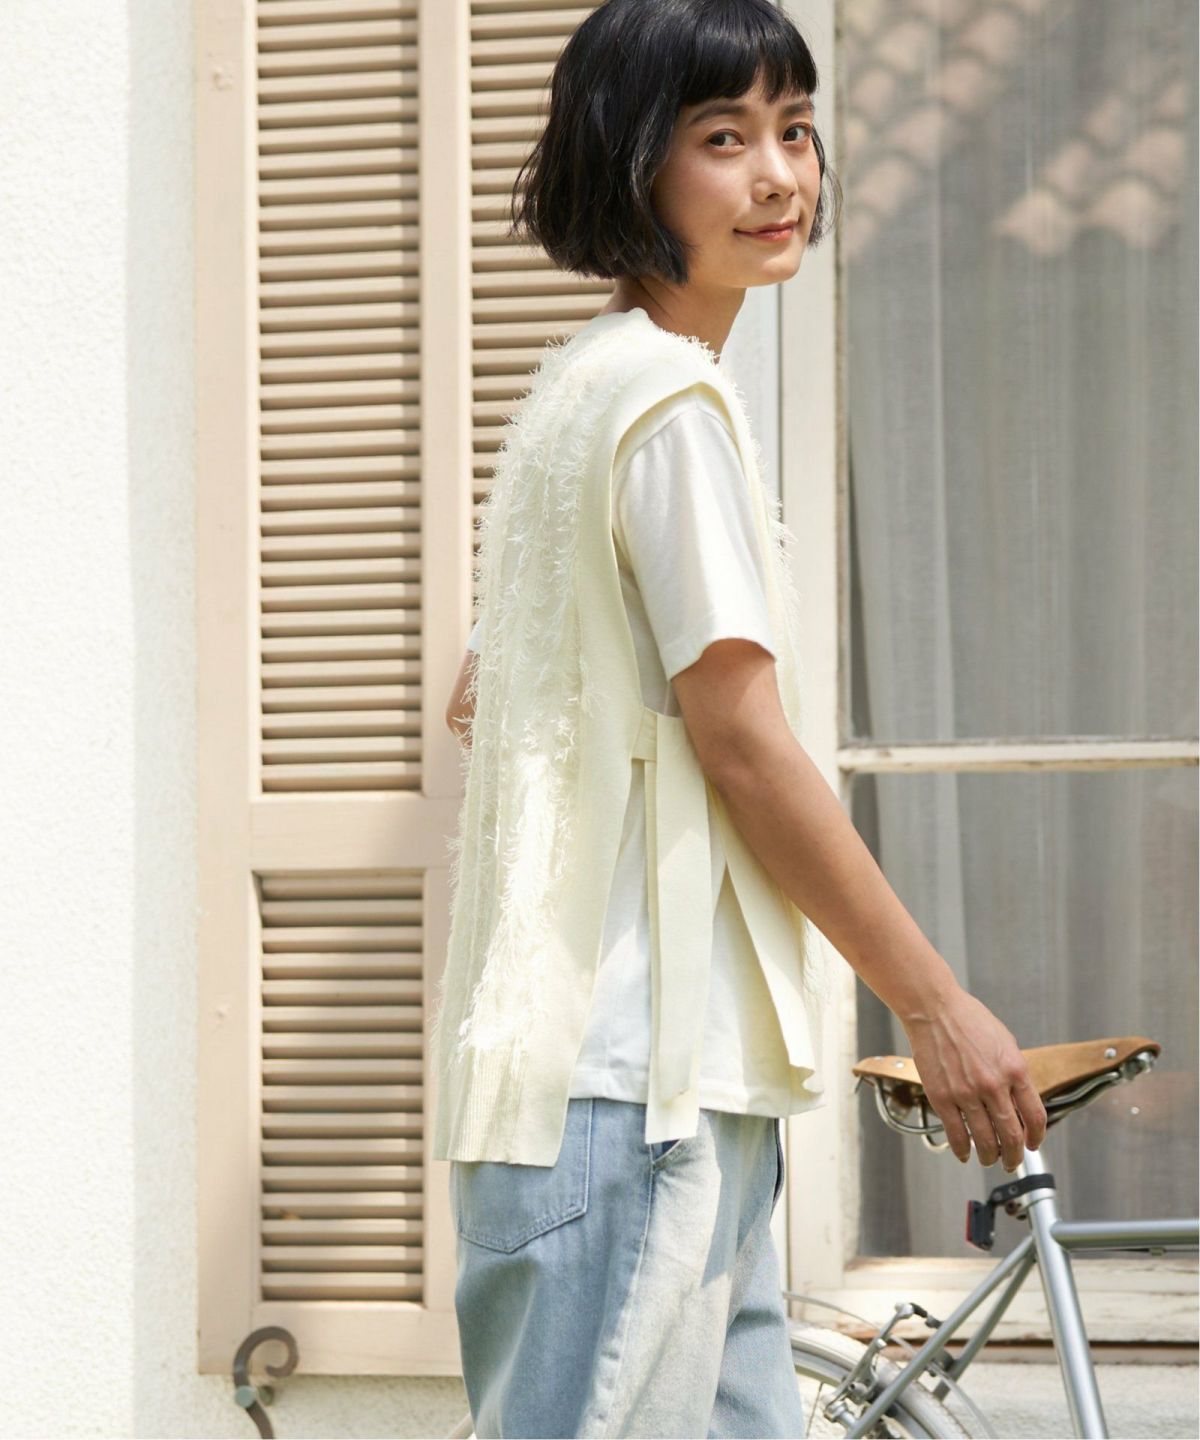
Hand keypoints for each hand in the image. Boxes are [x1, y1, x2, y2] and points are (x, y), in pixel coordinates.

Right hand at [900, 986, 1047, 1170]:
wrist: (934, 1009)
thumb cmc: (969, 1020)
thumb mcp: (1006, 1043)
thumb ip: (1015, 1074)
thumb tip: (1020, 1104)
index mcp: (1015, 1070)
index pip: (1036, 1117)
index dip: (1037, 1137)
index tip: (1033, 1144)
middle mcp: (993, 1085)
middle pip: (1011, 1136)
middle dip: (1014, 1156)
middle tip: (1011, 1162)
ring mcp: (966, 1093)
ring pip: (984, 1141)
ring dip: (990, 1156)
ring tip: (989, 1159)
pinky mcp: (942, 1097)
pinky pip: (956, 1134)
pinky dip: (962, 1150)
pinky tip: (965, 1154)